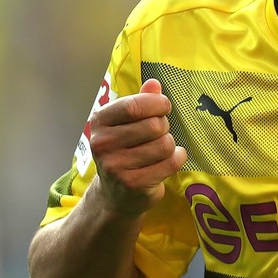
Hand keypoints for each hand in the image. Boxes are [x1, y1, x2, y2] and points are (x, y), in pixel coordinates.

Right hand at [87, 78, 186, 216]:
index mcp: (99, 121)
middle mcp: (103, 144)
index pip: (134, 106)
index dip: (157, 103)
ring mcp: (116, 166)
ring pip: (165, 145)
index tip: (164, 107)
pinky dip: (178, 158)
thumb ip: (141, 102)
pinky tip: (170, 160)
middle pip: (154, 125)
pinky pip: (171, 163)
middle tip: (159, 133)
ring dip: (170, 145)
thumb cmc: (125, 150)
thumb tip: (154, 83)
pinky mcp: (133, 184)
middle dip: (164, 126)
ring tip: (160, 149)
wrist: (115, 194)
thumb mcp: (127, 123)